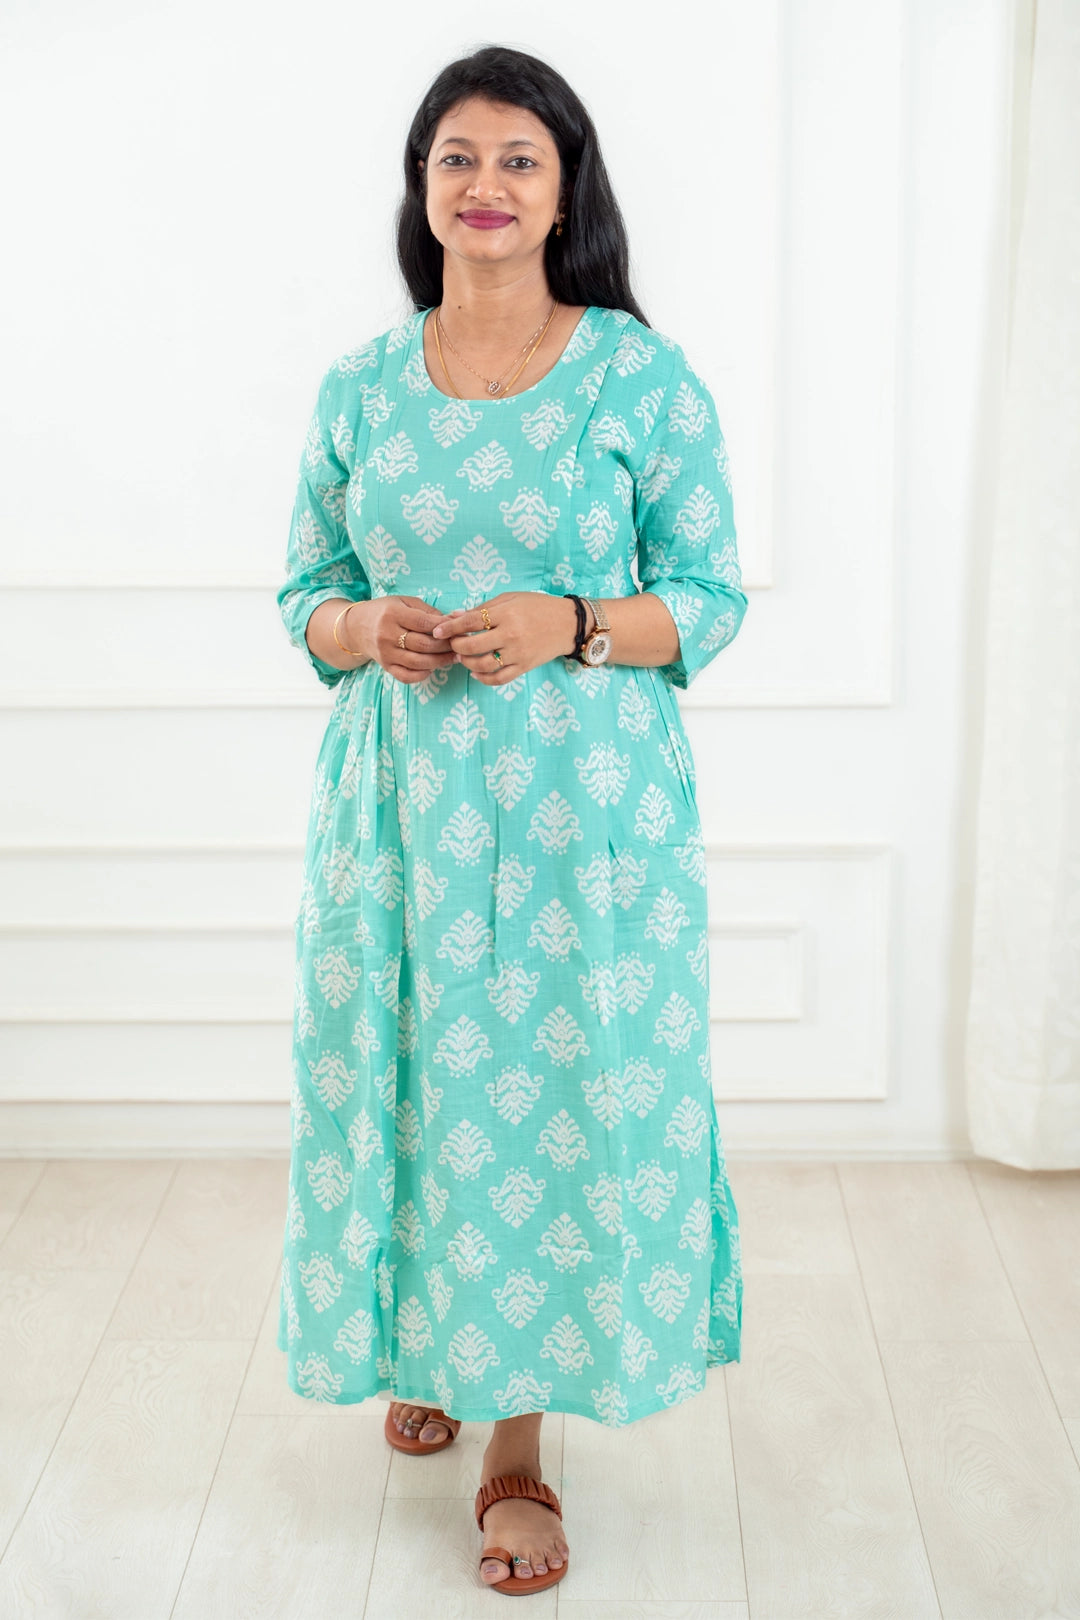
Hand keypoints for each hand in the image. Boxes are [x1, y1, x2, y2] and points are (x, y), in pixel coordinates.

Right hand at [354, 595, 458, 683]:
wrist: (356, 627)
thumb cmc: (385, 611)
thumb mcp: (404, 602)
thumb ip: (429, 611)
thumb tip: (456, 619)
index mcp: (393, 614)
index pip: (423, 623)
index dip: (443, 627)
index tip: (458, 628)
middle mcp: (387, 635)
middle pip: (423, 645)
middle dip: (446, 646)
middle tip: (460, 645)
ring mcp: (386, 653)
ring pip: (418, 662)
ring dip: (440, 662)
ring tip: (454, 658)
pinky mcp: (385, 666)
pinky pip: (406, 676)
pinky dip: (422, 675)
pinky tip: (432, 668)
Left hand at [431, 592, 577, 683]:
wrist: (568, 624)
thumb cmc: (537, 607)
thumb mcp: (510, 599)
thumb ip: (482, 608)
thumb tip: (454, 616)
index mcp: (506, 614)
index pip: (470, 622)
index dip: (450, 628)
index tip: (438, 631)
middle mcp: (511, 634)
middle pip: (472, 646)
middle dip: (456, 646)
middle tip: (453, 644)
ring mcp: (517, 653)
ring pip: (483, 665)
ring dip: (467, 663)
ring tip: (464, 657)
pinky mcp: (524, 667)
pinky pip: (498, 678)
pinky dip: (483, 678)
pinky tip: (476, 671)